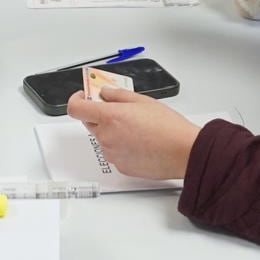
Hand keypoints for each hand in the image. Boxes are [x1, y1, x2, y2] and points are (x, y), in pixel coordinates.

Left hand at [66, 88, 202, 179]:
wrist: (183, 152)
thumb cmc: (168, 127)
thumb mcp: (143, 101)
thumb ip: (118, 95)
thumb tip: (105, 93)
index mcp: (109, 117)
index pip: (76, 108)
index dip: (78, 99)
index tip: (85, 96)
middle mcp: (106, 137)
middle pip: (89, 122)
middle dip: (98, 114)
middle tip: (117, 109)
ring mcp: (112, 154)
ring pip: (103, 138)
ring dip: (111, 131)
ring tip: (136, 128)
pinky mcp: (121, 167)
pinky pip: (114, 152)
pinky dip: (121, 146)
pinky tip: (140, 142)